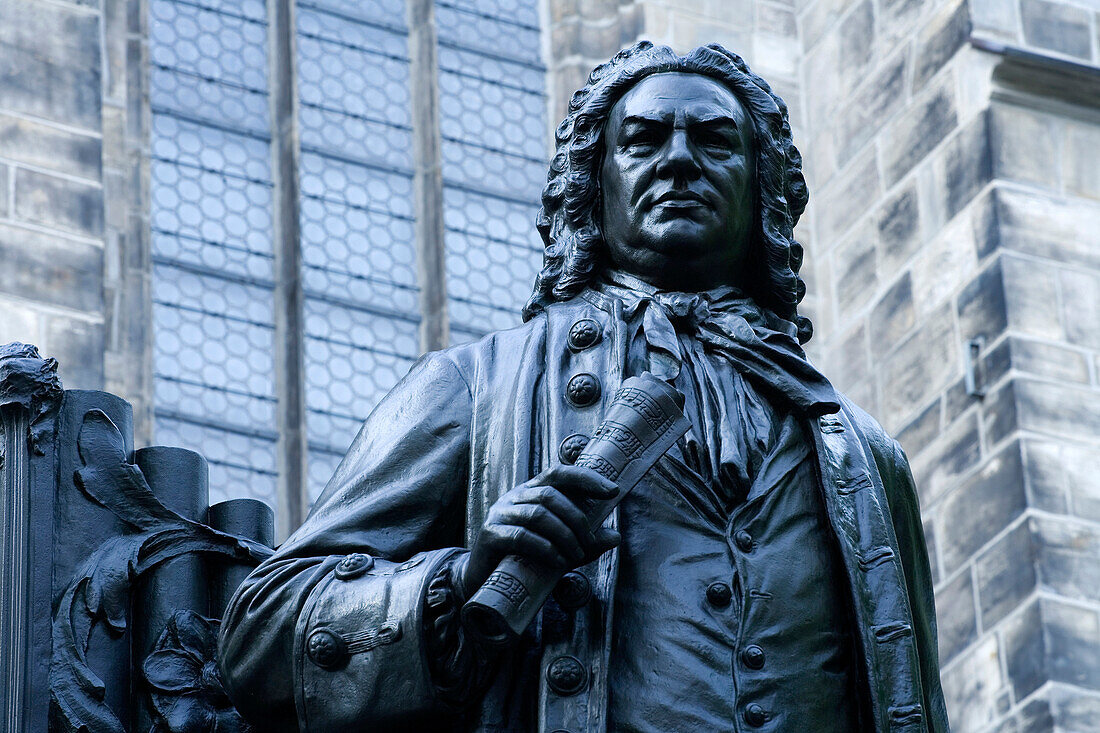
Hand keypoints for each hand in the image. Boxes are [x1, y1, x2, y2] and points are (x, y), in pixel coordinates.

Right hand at [459, 465, 621, 593]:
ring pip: (537, 514)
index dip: (587, 478)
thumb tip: (615, 537)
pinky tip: (558, 561)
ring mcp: (500, 514)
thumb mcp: (562, 548)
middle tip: (589, 542)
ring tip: (576, 555)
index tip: (613, 490)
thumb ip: (585, 542)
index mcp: (532, 491)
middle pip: (550, 494)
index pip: (560, 473)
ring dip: (564, 535)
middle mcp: (515, 497)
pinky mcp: (490, 535)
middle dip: (576, 518)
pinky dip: (544, 548)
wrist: (485, 580)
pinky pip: (520, 536)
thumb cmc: (526, 559)